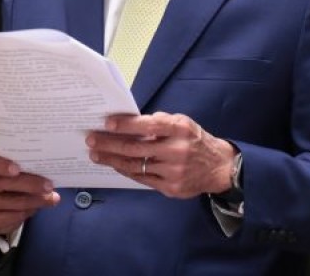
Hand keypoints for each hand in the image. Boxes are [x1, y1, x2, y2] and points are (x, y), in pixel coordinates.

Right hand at [0, 149, 60, 235]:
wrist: (5, 194)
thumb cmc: (14, 172)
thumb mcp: (18, 162)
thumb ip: (27, 161)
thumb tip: (49, 165)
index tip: (17, 169)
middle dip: (27, 184)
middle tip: (48, 186)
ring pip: (5, 202)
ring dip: (31, 201)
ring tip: (49, 198)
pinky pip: (6, 218)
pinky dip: (24, 214)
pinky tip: (35, 208)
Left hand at [86, 112, 235, 198]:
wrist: (218, 168)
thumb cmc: (195, 141)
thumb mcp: (183, 124)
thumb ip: (160, 123)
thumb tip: (131, 123)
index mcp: (180, 130)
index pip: (148, 125)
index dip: (126, 124)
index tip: (107, 123)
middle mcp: (176, 151)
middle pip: (135, 148)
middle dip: (109, 144)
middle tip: (91, 140)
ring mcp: (173, 172)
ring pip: (135, 166)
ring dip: (112, 160)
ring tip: (96, 155)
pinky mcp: (170, 188)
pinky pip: (142, 179)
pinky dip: (126, 171)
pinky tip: (115, 165)